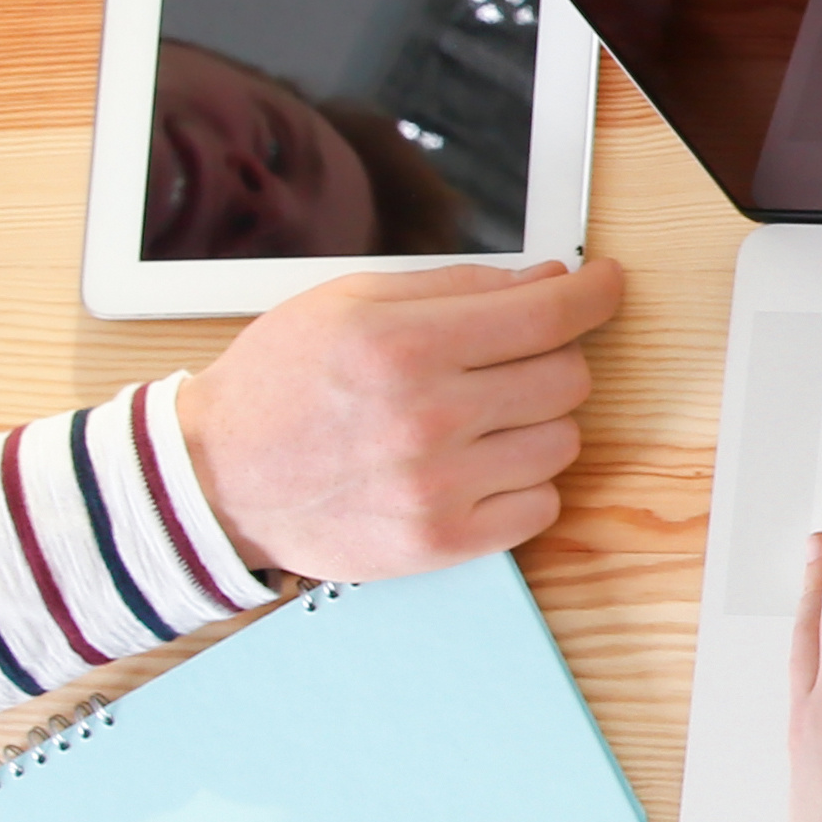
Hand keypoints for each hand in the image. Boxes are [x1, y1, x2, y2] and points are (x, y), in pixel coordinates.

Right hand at [179, 255, 627, 580]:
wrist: (215, 479)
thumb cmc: (280, 383)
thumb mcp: (350, 301)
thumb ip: (456, 286)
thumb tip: (548, 279)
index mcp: (405, 345)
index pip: (548, 314)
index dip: (594, 293)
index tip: (605, 285)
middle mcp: (427, 416)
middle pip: (568, 378)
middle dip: (555, 357)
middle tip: (514, 358)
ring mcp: (437, 486)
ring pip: (564, 442)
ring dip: (538, 422)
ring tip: (483, 416)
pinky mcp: (439, 542)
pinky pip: (542, 506)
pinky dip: (526, 483)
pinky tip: (481, 465)